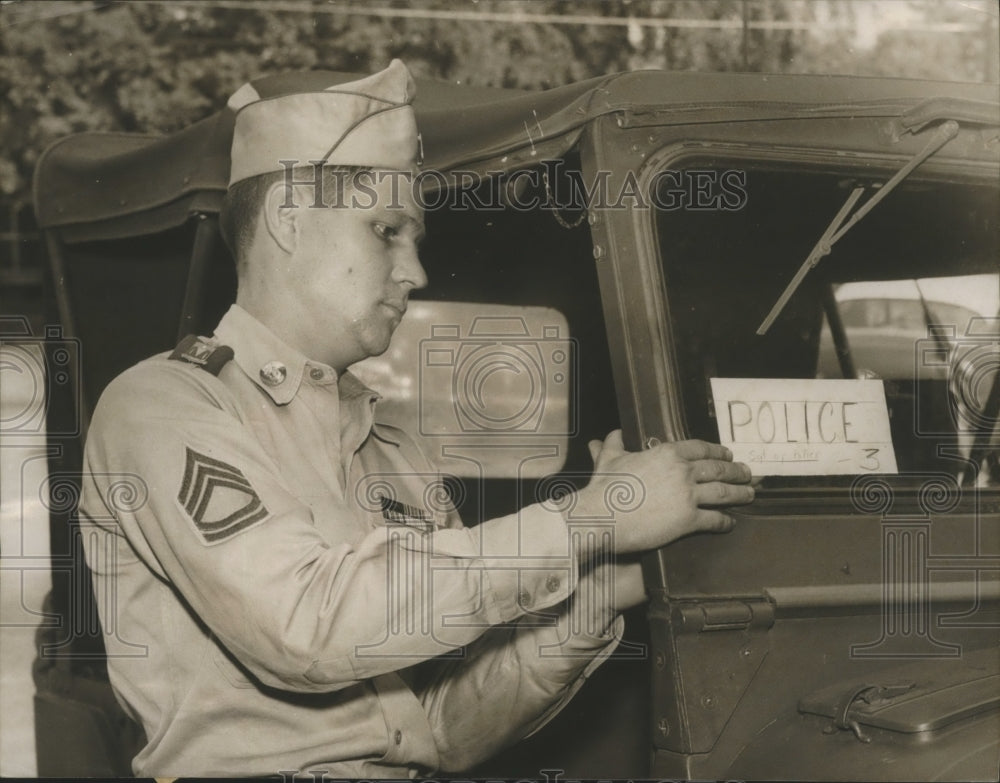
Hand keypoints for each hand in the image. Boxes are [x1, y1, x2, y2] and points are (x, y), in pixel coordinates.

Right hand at [570, 430, 752, 556]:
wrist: (601, 515)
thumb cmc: (604, 487)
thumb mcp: (609, 459)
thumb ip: (614, 444)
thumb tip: (612, 434)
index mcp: (666, 453)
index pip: (701, 448)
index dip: (718, 452)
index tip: (728, 455)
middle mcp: (682, 471)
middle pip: (718, 469)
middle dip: (736, 471)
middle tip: (747, 473)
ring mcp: (687, 496)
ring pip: (723, 492)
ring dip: (740, 493)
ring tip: (749, 494)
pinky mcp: (688, 520)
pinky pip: (714, 519)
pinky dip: (725, 521)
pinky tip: (731, 522)